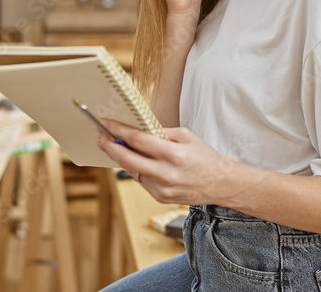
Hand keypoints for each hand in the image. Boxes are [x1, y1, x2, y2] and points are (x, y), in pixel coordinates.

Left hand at [96, 118, 243, 205]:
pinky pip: (141, 180)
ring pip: (131, 171)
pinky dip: (135, 169)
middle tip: (99, 136)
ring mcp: (161, 188)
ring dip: (120, 157)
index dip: (118, 130)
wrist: (221, 184)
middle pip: (127, 158)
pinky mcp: (160, 197)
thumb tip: (138, 130)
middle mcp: (166, 174)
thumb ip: (162, 133)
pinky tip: (134, 160)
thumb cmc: (205, 157)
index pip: (138, 140)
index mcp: (174, 154)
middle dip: (109, 145)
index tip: (106, 123)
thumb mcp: (187, 136)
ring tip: (113, 145)